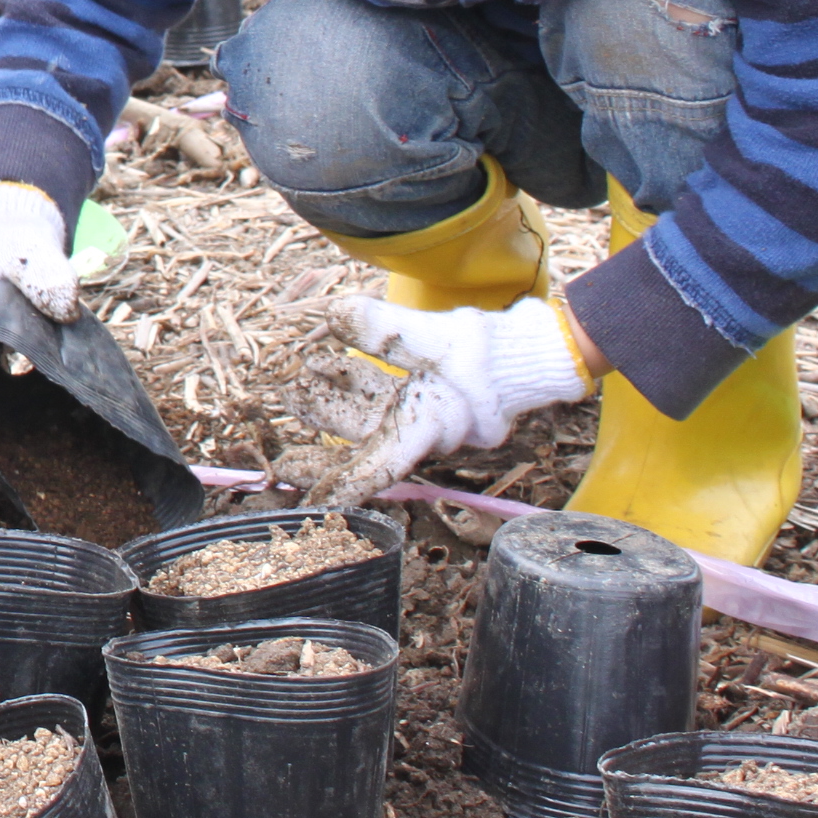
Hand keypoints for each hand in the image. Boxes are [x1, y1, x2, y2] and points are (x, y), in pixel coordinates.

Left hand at [287, 297, 589, 507]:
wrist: (532, 353)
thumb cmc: (490, 354)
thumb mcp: (435, 336)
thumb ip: (384, 328)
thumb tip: (332, 314)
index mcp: (424, 428)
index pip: (376, 466)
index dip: (341, 487)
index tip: (310, 503)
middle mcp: (418, 430)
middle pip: (358, 436)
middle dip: (321, 427)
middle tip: (285, 411)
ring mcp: (419, 415)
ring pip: (363, 413)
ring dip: (331, 398)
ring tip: (296, 380)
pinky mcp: (420, 398)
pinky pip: (375, 396)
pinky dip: (350, 380)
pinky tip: (326, 361)